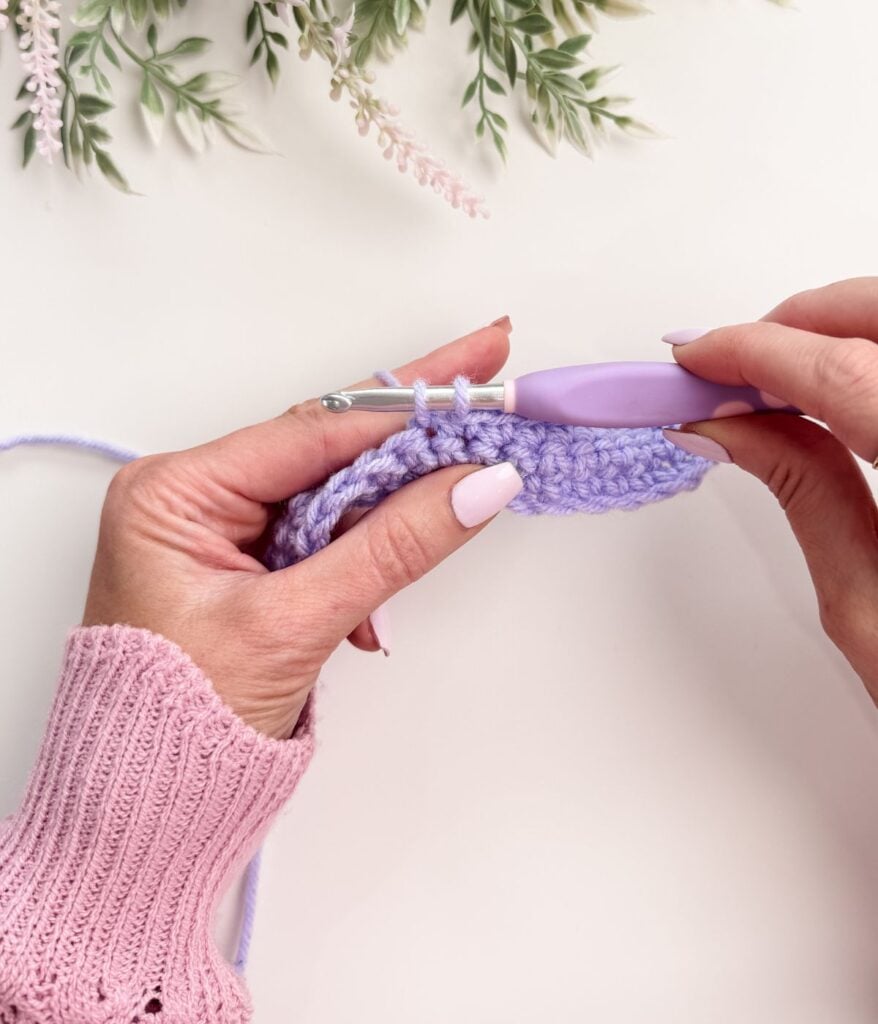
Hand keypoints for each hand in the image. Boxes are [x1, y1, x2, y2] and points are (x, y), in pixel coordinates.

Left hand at [83, 321, 521, 738]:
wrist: (145, 810)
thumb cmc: (180, 723)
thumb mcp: (294, 625)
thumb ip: (392, 548)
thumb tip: (479, 484)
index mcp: (177, 492)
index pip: (314, 431)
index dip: (405, 404)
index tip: (474, 378)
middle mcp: (196, 498)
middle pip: (328, 451)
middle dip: (412, 434)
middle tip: (488, 383)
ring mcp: (223, 534)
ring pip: (334, 498)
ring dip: (392, 519)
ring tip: (458, 498)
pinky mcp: (250, 569)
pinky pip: (325, 543)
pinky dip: (364, 568)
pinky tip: (373, 619)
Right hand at [662, 277, 877, 699]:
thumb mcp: (869, 609)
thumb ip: (803, 493)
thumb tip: (729, 428)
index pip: (845, 374)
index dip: (757, 352)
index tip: (700, 357)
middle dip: (806, 320)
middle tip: (736, 362)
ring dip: (848, 333)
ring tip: (787, 377)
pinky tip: (849, 393)